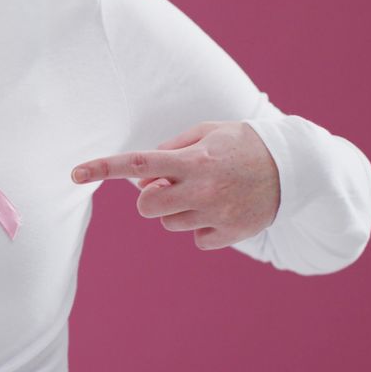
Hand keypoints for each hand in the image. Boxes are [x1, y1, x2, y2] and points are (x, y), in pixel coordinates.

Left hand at [70, 121, 280, 249]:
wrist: (296, 168)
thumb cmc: (241, 145)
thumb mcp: (207, 133)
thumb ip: (170, 150)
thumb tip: (141, 178)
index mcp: (193, 160)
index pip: (138, 164)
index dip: (103, 168)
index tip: (74, 173)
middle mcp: (202, 189)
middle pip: (145, 206)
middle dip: (151, 197)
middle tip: (171, 185)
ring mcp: (216, 214)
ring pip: (169, 223)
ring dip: (178, 209)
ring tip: (207, 192)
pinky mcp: (229, 234)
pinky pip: (195, 238)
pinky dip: (202, 226)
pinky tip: (222, 209)